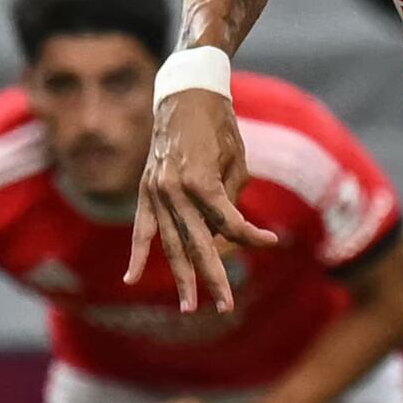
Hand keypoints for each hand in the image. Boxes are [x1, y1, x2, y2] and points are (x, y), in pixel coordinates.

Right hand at [128, 88, 274, 312]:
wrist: (185, 96)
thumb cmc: (220, 127)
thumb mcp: (236, 160)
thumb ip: (230, 199)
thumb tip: (224, 233)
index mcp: (201, 181)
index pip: (229, 223)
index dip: (252, 235)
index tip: (272, 241)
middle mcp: (174, 191)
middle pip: (198, 244)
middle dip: (213, 277)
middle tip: (226, 306)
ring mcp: (156, 192)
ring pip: (170, 244)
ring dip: (181, 276)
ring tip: (190, 307)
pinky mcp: (147, 191)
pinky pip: (142, 229)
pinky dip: (138, 254)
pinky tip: (130, 279)